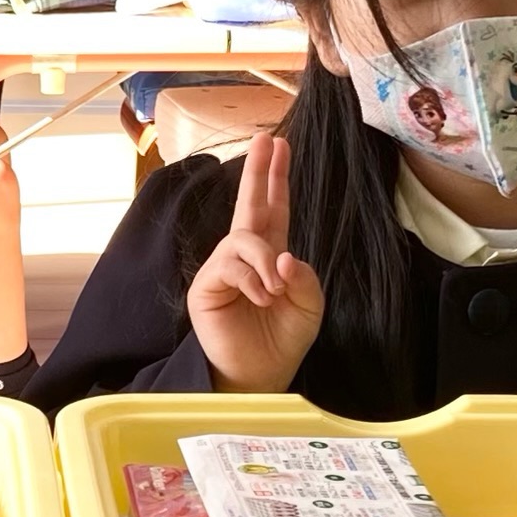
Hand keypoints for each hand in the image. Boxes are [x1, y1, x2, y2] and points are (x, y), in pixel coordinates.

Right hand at [186, 132, 324, 392]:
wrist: (260, 375)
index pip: (274, 210)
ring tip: (274, 291)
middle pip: (249, 205)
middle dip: (257, 173)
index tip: (278, 146)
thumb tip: (282, 256)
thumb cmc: (282, 342)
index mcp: (272, 257)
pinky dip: (251, 279)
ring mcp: (223, 269)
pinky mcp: (207, 286)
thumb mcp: (309, 307)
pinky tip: (260, 297)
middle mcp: (245, 257)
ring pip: (243, 239)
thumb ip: (304, 277)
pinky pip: (229, 266)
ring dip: (264, 260)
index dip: (276, 179)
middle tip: (265, 140)